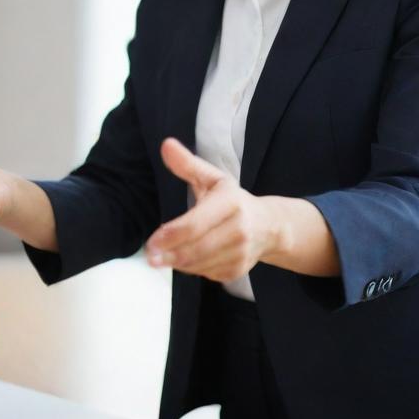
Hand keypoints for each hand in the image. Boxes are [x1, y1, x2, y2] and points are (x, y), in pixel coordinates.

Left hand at [146, 137, 278, 281]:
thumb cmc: (233, 200)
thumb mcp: (212, 178)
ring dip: (177, 264)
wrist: (269, 227)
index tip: (151, 242)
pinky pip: (206, 274)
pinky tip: (183, 261)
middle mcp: (239, 229)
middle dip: (169, 255)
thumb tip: (166, 145)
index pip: (195, 224)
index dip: (170, 235)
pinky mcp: (237, 270)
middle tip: (149, 257)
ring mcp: (240, 253)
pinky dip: (191, 269)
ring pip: (199, 265)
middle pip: (196, 249)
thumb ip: (187, 164)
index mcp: (231, 202)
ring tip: (161, 259)